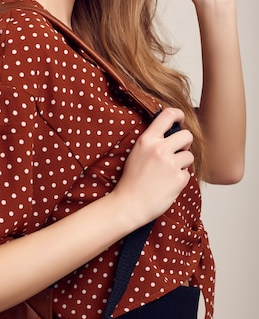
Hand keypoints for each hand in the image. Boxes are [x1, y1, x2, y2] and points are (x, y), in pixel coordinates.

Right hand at [112, 108, 193, 226]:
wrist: (129, 204)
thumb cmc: (131, 180)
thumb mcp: (137, 153)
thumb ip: (152, 141)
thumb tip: (170, 131)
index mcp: (147, 140)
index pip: (168, 115)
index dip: (179, 114)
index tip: (181, 119)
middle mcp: (159, 149)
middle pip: (187, 135)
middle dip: (185, 144)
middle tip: (177, 152)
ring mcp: (170, 164)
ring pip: (189, 155)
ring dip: (183, 163)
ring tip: (169, 172)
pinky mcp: (178, 179)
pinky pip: (188, 173)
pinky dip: (180, 179)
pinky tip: (167, 184)